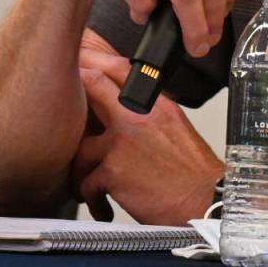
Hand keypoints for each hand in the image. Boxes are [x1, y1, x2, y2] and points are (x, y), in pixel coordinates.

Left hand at [71, 48, 223, 224]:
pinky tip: (103, 204)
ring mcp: (124, 142)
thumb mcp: (176, 128)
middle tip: (63, 111)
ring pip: (81, 147)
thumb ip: (151, 115)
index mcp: (157, 105)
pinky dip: (92, 197)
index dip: (96, 62)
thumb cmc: (192, 173)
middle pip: (94, 88)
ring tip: (87, 181)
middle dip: (74, 97)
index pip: (122, 69)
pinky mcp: (113, 171)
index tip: (81, 64)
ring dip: (81, 169)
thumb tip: (128, 112)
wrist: (204, 200)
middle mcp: (139, 117)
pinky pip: (86, 182)